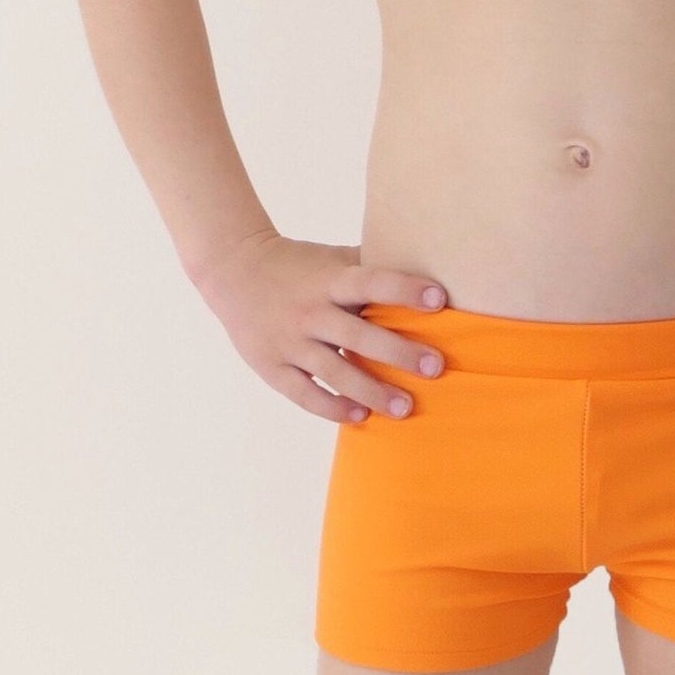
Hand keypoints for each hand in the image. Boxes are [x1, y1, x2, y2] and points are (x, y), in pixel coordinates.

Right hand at [193, 228, 450, 424]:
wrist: (234, 272)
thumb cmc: (300, 265)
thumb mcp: (332, 258)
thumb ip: (370, 266)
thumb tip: (427, 268)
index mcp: (329, 280)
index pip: (372, 282)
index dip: (405, 290)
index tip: (440, 300)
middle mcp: (310, 311)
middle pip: (358, 335)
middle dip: (399, 352)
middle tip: (436, 367)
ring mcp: (289, 342)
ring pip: (334, 372)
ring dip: (372, 391)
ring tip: (405, 407)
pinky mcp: (272, 367)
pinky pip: (305, 394)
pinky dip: (332, 407)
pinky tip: (359, 416)